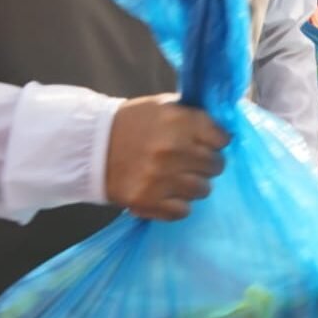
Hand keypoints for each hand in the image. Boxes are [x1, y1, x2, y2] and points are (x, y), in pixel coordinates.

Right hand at [105, 95, 228, 220]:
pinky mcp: (147, 201)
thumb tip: (227, 132)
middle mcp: (173, 150)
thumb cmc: (132, 123)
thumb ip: (194, 116)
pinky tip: (167, 193)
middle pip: (216, 165)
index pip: (221, 139)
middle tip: (193, 162)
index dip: (216, 141)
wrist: (90, 146)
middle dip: (208, 163)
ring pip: (203, 190)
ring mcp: (160, 178)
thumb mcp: (163, 107)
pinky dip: (178, 204)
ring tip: (178, 178)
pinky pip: (183, 210)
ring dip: (194, 185)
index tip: (208, 143)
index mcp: (179, 122)